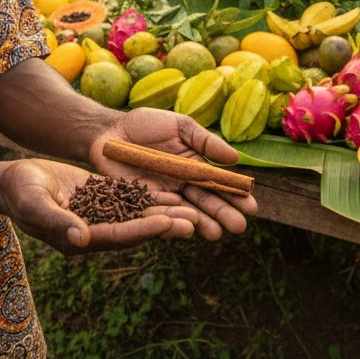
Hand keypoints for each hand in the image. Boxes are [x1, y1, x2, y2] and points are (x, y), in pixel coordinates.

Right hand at [0, 157, 200, 254]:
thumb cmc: (18, 193)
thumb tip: (80, 238)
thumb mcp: (34, 204)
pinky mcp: (102, 200)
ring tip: (197, 210)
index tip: (167, 223)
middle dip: (166, 226)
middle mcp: (95, 232)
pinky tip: (177, 193)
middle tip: (198, 223)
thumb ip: (56, 221)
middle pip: (137, 229)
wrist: (13, 182)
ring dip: (167, 213)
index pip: (118, 235)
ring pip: (140, 216)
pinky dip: (154, 199)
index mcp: (80, 238)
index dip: (144, 229)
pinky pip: (133, 201)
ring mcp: (100, 217)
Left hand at [89, 108, 256, 239]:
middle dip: (224, 215)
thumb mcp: (180, 126)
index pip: (219, 184)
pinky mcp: (141, 204)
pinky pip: (160, 214)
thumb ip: (205, 141)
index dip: (235, 195)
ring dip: (202, 224)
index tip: (252, 206)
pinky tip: (187, 228)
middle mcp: (182, 185)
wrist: (107, 131)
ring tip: (217, 233)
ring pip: (186, 213)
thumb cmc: (145, 125)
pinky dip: (173, 221)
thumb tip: (235, 158)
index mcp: (194, 166)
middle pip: (206, 202)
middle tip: (239, 226)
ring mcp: (163, 196)